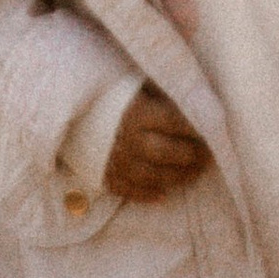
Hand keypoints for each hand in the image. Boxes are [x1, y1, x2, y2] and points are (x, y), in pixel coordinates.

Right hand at [105, 84, 210, 200]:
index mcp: (138, 112)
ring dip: (179, 177)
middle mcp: (130, 140)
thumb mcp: (133, 82)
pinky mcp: (106, 177)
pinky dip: (150, 195)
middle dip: (193, 156)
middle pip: (169, 153)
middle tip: (209, 156)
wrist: (66, 112)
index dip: (197, 129)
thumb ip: (159, 90)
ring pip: (156, 176)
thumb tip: (191, 91)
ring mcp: (118, 162)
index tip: (212, 130)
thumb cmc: (106, 92)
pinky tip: (165, 194)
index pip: (176, 122)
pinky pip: (132, 192)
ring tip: (195, 174)